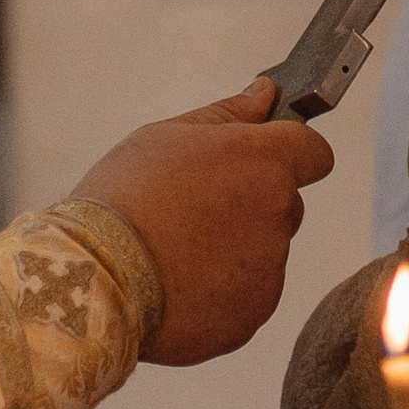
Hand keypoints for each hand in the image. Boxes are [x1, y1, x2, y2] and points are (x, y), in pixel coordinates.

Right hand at [76, 78, 332, 366]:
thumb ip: (229, 114)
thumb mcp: (167, 136)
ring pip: (265, 253)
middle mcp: (278, 214)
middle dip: (252, 205)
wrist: (94, 278)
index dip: (290, 154)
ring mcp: (269, 270)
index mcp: (263, 161)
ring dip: (235, 250)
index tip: (260, 162)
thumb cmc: (124, 198)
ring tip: (176, 252)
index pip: (314, 152)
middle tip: (194, 211)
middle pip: (285, 204)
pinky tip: (178, 285)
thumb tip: (265, 94)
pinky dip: (222, 292)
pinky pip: (248, 296)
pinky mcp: (253, 315)